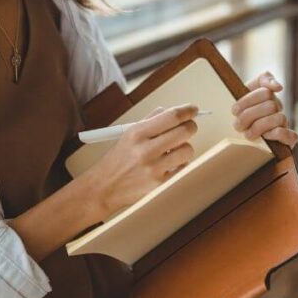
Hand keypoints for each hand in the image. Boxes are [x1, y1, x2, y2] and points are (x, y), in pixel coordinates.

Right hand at [82, 103, 199, 216]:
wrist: (104, 188)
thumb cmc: (117, 160)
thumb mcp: (128, 134)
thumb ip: (150, 120)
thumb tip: (172, 111)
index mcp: (137, 133)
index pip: (171, 116)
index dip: (187, 111)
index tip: (193, 109)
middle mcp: (146, 150)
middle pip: (184, 132)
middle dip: (190, 127)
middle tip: (188, 128)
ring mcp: (153, 169)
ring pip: (187, 150)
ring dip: (184, 148)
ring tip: (174, 150)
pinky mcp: (159, 185)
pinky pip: (183, 169)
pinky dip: (180, 164)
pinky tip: (170, 164)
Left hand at [231, 71, 297, 148]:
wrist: (240, 140)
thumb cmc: (240, 117)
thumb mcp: (240, 97)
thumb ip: (258, 82)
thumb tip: (279, 87)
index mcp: (266, 94)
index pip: (264, 90)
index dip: (248, 100)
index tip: (234, 110)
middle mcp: (277, 106)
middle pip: (270, 105)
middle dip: (250, 115)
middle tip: (237, 125)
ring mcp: (284, 122)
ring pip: (279, 118)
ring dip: (259, 127)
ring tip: (247, 134)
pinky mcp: (288, 138)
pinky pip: (289, 135)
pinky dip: (276, 135)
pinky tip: (265, 136)